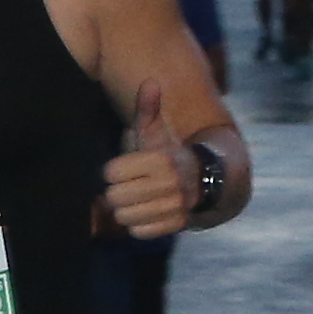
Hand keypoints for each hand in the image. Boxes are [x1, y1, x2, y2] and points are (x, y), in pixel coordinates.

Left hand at [97, 78, 198, 238]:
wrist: (202, 179)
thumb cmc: (166, 153)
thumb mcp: (155, 132)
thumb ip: (148, 109)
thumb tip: (150, 81)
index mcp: (161, 158)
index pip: (111, 172)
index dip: (114, 170)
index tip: (125, 167)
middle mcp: (171, 183)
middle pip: (114, 197)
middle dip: (117, 192)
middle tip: (129, 185)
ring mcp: (175, 206)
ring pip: (124, 217)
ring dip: (126, 209)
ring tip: (137, 198)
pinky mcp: (177, 225)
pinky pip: (138, 232)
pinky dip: (139, 224)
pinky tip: (148, 211)